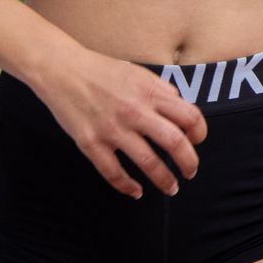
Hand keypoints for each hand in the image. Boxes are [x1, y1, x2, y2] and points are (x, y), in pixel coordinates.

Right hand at [29, 47, 208, 197]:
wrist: (62, 70)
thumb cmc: (101, 70)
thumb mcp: (138, 73)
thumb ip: (161, 91)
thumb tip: (181, 108)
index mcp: (150, 92)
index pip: (189, 115)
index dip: (199, 132)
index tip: (197, 141)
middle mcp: (135, 111)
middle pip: (174, 142)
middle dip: (189, 163)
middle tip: (191, 172)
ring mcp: (112, 129)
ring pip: (148, 163)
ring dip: (164, 180)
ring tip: (171, 188)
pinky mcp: (90, 143)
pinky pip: (113, 172)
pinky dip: (127, 187)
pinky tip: (136, 192)